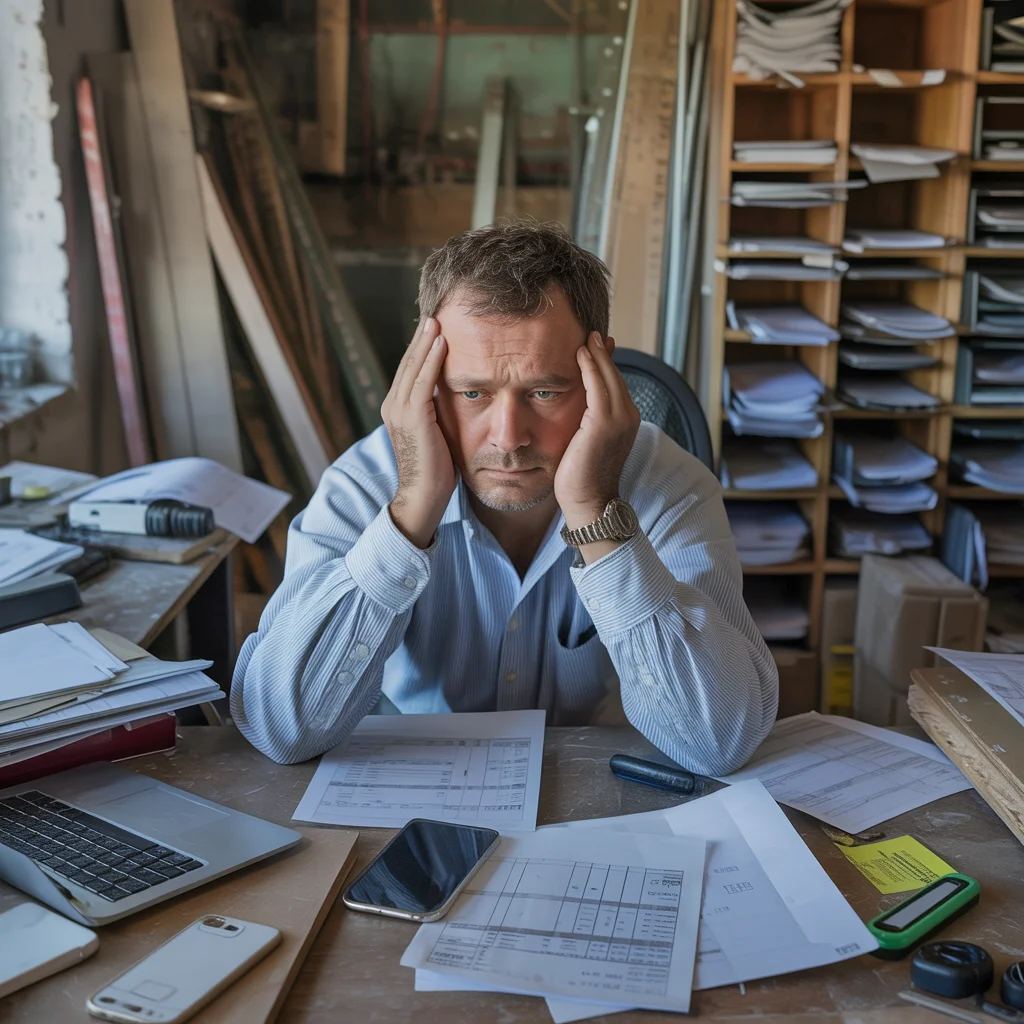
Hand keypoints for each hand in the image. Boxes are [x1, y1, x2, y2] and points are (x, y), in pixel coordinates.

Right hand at [381, 317, 455, 547]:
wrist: (424, 496)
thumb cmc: (436, 470)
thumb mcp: (437, 433)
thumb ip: (439, 412)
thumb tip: (455, 395)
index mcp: (397, 408)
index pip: (410, 370)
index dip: (421, 347)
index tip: (434, 327)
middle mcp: (393, 405)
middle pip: (409, 362)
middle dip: (422, 337)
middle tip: (435, 313)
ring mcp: (399, 410)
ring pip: (413, 366)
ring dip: (426, 340)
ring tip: (437, 319)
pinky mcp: (413, 416)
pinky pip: (423, 380)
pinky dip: (431, 359)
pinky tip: (443, 342)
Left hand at [554, 333, 640, 529]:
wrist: (588, 501)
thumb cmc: (581, 475)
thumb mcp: (585, 439)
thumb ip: (586, 418)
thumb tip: (579, 404)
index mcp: (626, 420)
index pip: (615, 384)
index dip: (605, 363)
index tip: (595, 344)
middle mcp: (628, 416)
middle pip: (615, 376)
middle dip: (603, 354)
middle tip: (592, 332)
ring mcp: (619, 419)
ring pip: (608, 377)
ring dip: (597, 355)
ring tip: (587, 337)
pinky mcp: (604, 422)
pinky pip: (598, 386)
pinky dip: (590, 368)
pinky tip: (581, 354)